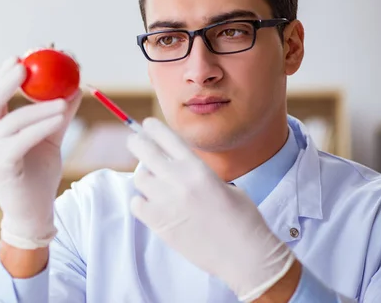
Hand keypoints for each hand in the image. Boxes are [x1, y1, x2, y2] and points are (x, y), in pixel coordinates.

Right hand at [0, 56, 81, 249]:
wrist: (34, 212)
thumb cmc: (39, 174)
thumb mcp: (50, 138)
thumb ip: (58, 114)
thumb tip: (75, 87)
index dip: (5, 75)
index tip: (21, 57)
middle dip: (6, 81)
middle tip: (24, 63)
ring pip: (13, 121)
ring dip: (38, 107)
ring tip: (62, 99)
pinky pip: (22, 139)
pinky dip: (41, 125)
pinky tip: (59, 115)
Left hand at [126, 117, 295, 302]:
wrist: (245, 255)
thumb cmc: (243, 219)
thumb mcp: (224, 185)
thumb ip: (198, 175)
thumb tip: (179, 171)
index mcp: (197, 168)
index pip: (167, 137)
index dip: (153, 128)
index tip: (146, 126)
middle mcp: (178, 179)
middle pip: (144, 150)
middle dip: (136, 143)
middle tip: (134, 143)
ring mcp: (166, 201)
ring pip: (139, 177)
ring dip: (144, 177)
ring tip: (153, 183)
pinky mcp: (158, 222)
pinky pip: (137, 203)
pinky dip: (141, 202)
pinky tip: (152, 205)